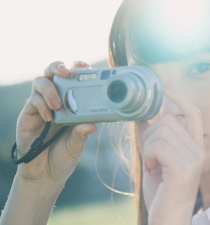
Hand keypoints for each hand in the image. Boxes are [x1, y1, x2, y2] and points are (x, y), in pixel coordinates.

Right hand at [15, 60, 96, 185]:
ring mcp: (41, 105)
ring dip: (50, 89)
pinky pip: (32, 100)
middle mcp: (56, 100)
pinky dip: (41, 105)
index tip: (87, 66)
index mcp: (72, 104)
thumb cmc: (63, 157)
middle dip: (59, 66)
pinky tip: (49, 118)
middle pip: (54, 73)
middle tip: (67, 71)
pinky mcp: (28, 114)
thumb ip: (81, 135)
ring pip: (40, 82)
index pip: (74, 80)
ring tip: (57, 105)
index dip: (79, 70)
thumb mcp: (76, 146)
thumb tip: (92, 125)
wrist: (44, 174)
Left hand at [136, 85, 205, 224]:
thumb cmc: (163, 193)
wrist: (168, 221)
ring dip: (148, 146)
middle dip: (150, 132)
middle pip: (169, 119)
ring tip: (152, 164)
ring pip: (161, 130)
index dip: (179, 96)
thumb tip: (144, 116)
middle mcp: (199, 151)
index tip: (164, 86)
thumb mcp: (157, 160)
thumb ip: (154, 139)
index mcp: (196, 148)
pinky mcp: (182, 169)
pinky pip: (158, 145)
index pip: (193, 112)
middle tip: (149, 154)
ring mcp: (193, 160)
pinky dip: (149, 155)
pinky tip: (153, 170)